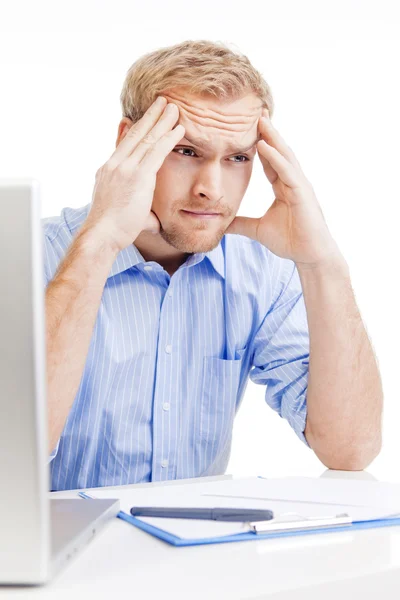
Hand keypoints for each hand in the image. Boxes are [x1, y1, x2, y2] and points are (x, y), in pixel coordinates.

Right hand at [85, 96, 184, 251]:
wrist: (102, 234)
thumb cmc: (112, 231)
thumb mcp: (123, 212)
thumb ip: (140, 212)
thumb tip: (154, 222)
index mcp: (108, 171)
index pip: (123, 144)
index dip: (132, 128)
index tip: (138, 117)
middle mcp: (115, 164)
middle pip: (135, 134)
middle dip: (149, 117)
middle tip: (161, 102)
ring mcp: (125, 168)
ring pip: (147, 138)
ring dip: (162, 121)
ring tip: (173, 107)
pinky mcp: (138, 176)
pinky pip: (156, 151)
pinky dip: (169, 138)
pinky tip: (179, 128)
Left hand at [225, 108, 341, 267]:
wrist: (309, 256)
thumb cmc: (291, 242)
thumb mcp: (258, 230)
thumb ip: (241, 224)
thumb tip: (222, 224)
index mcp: (283, 187)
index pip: (269, 160)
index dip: (259, 143)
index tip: (246, 127)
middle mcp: (293, 181)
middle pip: (278, 151)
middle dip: (267, 132)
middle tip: (255, 112)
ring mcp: (299, 185)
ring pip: (284, 156)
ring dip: (272, 137)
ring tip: (260, 119)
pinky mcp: (303, 193)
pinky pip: (287, 171)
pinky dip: (276, 158)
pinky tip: (265, 145)